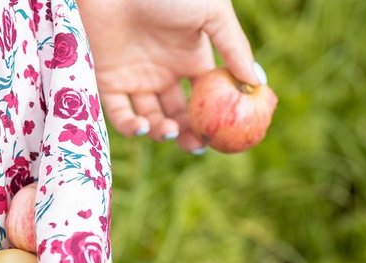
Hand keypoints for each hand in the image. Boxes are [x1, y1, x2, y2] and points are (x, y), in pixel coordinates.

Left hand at [80, 0, 264, 151]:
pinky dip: (131, 127)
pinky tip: (143, 127)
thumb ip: (234, 48)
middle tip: (197, 146)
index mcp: (191, 57)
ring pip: (151, 118)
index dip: (215, 117)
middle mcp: (164, 71)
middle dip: (189, 134)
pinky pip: (120, 114)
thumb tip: (257, 84)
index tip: (224, 135)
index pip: (207, 97)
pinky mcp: (108, 81)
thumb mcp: (212, 14)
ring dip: (162, 132)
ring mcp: (136, 77)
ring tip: (170, 131)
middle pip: (179, 114)